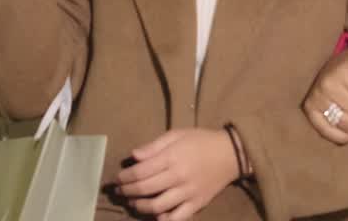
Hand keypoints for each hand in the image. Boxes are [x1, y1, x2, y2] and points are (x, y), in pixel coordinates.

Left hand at [114, 129, 239, 219]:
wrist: (230, 154)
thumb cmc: (201, 141)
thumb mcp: (177, 135)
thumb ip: (154, 146)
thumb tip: (134, 155)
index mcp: (172, 157)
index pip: (141, 171)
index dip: (124, 177)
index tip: (117, 178)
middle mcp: (178, 176)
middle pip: (145, 189)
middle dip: (127, 191)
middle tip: (119, 191)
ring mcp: (188, 192)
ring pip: (157, 206)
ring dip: (140, 206)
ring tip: (133, 203)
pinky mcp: (197, 204)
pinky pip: (178, 217)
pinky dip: (164, 219)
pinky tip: (156, 215)